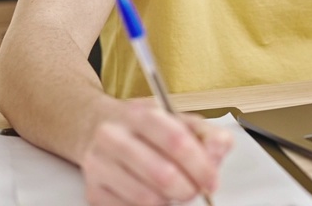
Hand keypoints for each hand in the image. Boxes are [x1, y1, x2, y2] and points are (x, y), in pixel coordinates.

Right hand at [80, 101, 233, 204]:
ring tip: (172, 191)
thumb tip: (219, 150)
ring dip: (168, 201)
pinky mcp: (92, 190)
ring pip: (146, 199)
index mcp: (139, 114)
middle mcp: (113, 136)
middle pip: (162, 175)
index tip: (211, 180)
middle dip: (187, 189)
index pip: (176, 141)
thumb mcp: (177, 118)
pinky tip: (151, 195)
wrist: (94, 126)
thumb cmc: (143, 127)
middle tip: (193, 190)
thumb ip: (206, 134)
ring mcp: (99, 164)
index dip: (200, 165)